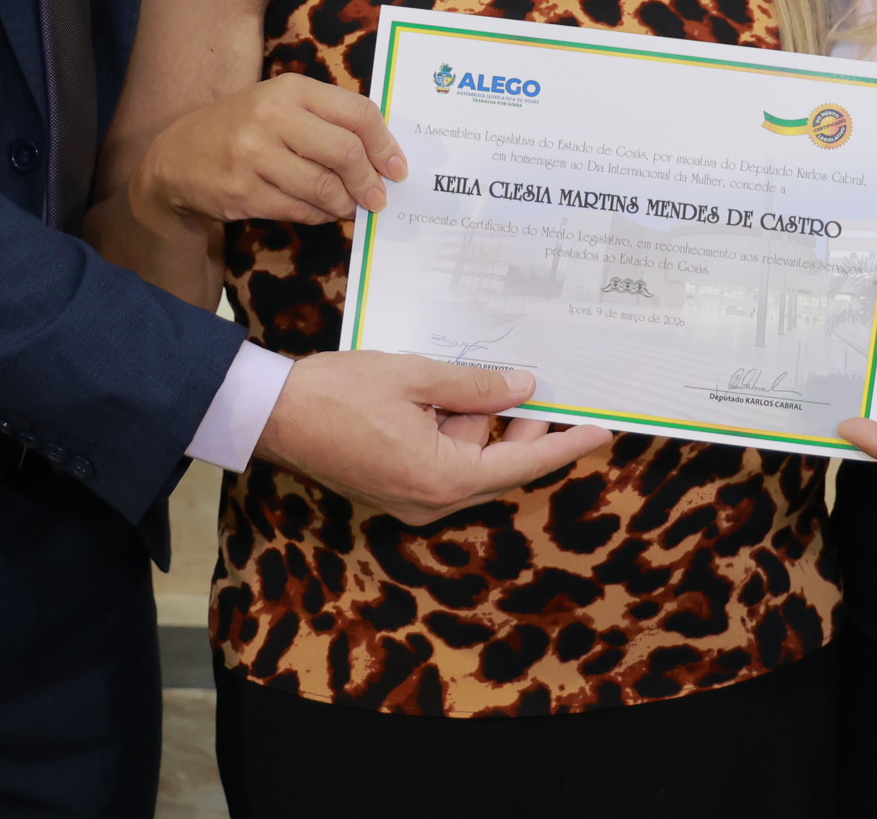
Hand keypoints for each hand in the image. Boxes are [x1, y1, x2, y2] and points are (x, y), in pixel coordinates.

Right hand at [134, 75, 407, 226]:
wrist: (175, 157)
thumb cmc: (242, 127)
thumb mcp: (279, 104)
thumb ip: (326, 119)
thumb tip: (381, 154)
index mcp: (290, 88)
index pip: (356, 112)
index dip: (385, 143)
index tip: (398, 167)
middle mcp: (272, 116)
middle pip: (345, 152)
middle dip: (370, 181)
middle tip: (379, 198)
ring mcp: (254, 155)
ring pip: (324, 187)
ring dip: (346, 203)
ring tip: (350, 207)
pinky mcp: (243, 192)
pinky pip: (299, 209)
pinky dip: (319, 214)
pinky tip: (322, 211)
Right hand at [256, 350, 613, 526]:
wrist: (272, 415)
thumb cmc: (339, 392)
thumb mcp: (417, 377)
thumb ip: (476, 386)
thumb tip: (525, 389)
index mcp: (443, 477)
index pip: (523, 463)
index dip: (566, 444)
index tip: (603, 432)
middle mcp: (432, 501)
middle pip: (499, 464)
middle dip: (520, 425)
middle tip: (546, 383)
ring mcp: (412, 500)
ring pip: (471, 460)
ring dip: (479, 422)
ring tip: (479, 376)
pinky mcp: (395, 489)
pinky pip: (445, 461)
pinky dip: (455, 430)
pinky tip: (453, 394)